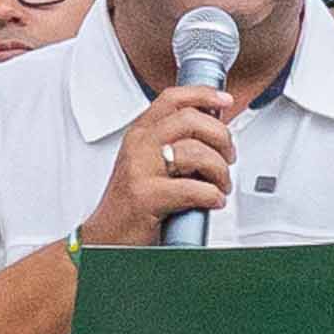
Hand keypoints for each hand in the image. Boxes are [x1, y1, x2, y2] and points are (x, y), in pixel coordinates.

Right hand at [79, 81, 247, 252]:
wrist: (106, 238)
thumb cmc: (132, 204)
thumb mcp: (148, 164)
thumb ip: (173, 145)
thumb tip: (213, 134)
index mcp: (140, 134)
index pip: (173, 99)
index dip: (203, 94)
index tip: (224, 101)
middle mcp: (138, 146)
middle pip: (190, 120)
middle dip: (220, 137)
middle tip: (228, 156)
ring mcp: (140, 170)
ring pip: (195, 152)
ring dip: (219, 172)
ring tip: (220, 186)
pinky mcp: (146, 196)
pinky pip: (193, 189)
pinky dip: (211, 196)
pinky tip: (212, 201)